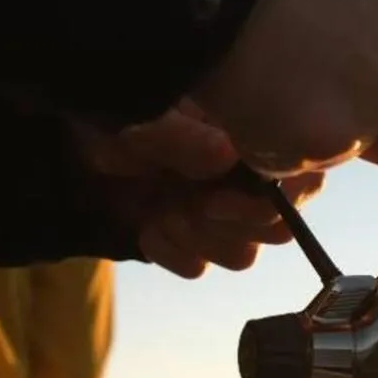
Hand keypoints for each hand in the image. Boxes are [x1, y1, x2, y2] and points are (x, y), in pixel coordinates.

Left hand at [83, 102, 324, 278]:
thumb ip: (180, 135)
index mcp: (252, 139)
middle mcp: (247, 179)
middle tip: (189, 205)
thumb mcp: (140, 114)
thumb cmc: (116, 110)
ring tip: (163, 212)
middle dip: (228, 225)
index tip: (217, 200)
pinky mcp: (192, 239)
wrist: (73, 139)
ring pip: (242, 255)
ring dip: (197, 239)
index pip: (304, 181)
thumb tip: (226, 153)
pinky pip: (199, 267)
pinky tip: (148, 226)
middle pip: (278, 230)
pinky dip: (170, 251)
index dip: (273, 203)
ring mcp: (221, 213)